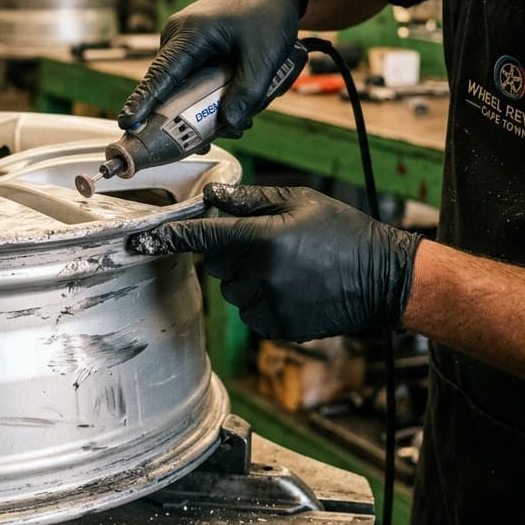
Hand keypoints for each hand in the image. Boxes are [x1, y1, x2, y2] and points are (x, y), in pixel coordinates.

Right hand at [118, 0, 309, 135]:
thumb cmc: (267, 13)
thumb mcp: (264, 57)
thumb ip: (247, 93)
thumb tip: (228, 124)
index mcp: (190, 34)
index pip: (160, 74)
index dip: (143, 102)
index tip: (127, 123)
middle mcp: (177, 36)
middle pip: (166, 85)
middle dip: (179, 117)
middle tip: (201, 143)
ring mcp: (182, 40)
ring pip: (179, 84)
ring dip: (197, 108)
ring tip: (229, 126)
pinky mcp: (191, 46)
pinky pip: (189, 77)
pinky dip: (203, 95)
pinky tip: (227, 108)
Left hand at [129, 183, 420, 340]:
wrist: (383, 279)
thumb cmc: (343, 232)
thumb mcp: (300, 201)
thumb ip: (251, 200)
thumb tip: (212, 196)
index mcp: (264, 238)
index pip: (203, 236)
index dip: (170, 238)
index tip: (142, 242)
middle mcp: (261, 274)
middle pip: (218, 264)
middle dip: (233, 253)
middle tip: (270, 244)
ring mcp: (269, 305)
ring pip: (233, 291)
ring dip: (248, 280)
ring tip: (289, 269)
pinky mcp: (277, 328)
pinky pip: (251, 313)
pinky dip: (262, 302)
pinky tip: (293, 290)